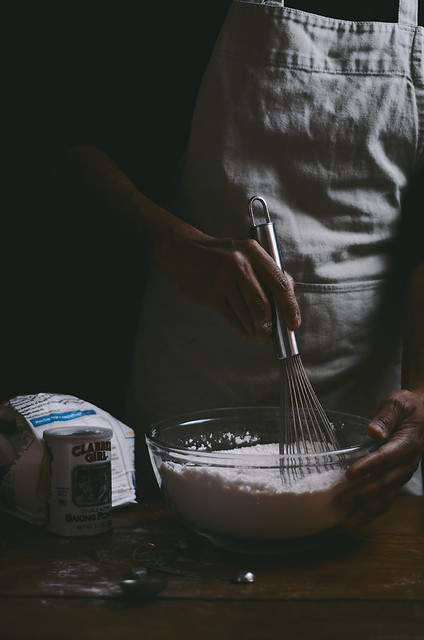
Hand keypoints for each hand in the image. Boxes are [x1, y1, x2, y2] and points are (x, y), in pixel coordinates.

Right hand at [158, 226, 300, 343]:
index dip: (289, 306)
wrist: (184, 251)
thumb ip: (267, 272)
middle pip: (262, 304)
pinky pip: (231, 319)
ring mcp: (223, 280)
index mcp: (253, 252)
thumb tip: (287, 303)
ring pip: (246, 315)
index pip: (279, 282)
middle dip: (269, 326)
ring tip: (259, 336)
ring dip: (255, 331)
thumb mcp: (246, 253)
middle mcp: (239, 265)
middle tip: (271, 336)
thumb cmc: (222, 256)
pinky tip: (246, 333)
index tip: (293, 323)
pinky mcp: (210, 295)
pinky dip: (241, 330)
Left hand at [338, 388, 423, 529]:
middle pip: (385, 481)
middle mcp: (407, 463)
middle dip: (364, 494)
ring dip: (367, 510)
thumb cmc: (407, 406)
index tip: (350, 474)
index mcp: (407, 443)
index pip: (386, 457)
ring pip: (386, 496)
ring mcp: (403, 473)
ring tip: (349, 524)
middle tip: (343, 501)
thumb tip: (373, 431)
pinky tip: (359, 521)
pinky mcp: (398, 479)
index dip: (368, 466)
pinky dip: (373, 511)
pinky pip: (387, 498)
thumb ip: (385, 418)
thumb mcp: (397, 403)